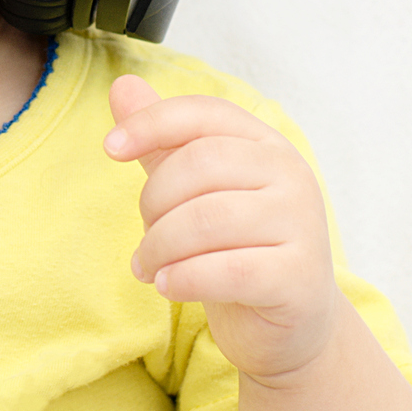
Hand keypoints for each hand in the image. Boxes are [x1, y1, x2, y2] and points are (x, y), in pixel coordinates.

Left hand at [104, 75, 342, 382]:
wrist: (292, 324)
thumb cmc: (239, 248)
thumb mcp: (196, 190)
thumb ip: (163, 141)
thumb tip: (121, 85)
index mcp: (267, 144)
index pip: (204, 113)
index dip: (152, 123)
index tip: (109, 148)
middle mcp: (292, 174)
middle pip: (201, 164)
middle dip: (154, 200)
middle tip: (144, 237)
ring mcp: (302, 225)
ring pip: (208, 220)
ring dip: (160, 246)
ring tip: (147, 268)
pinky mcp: (298, 278)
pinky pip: (227, 271)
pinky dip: (184, 278)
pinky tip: (168, 286)